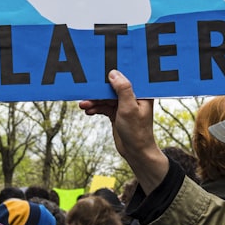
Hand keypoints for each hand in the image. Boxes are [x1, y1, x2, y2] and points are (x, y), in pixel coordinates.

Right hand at [80, 70, 168, 192]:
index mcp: (141, 92)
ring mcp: (124, 105)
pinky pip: (103, 107)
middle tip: (85, 91)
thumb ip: (122, 90)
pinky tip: (88, 111)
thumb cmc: (137, 132)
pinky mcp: (116, 113)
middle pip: (112, 87)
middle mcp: (132, 97)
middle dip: (98, 91)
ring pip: (105, 98)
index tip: (98, 71)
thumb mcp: (129, 108)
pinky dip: (95, 108)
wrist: (135, 152)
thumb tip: (113, 73)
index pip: (126, 77)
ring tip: (83, 105)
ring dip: (94, 101)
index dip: (113, 73)